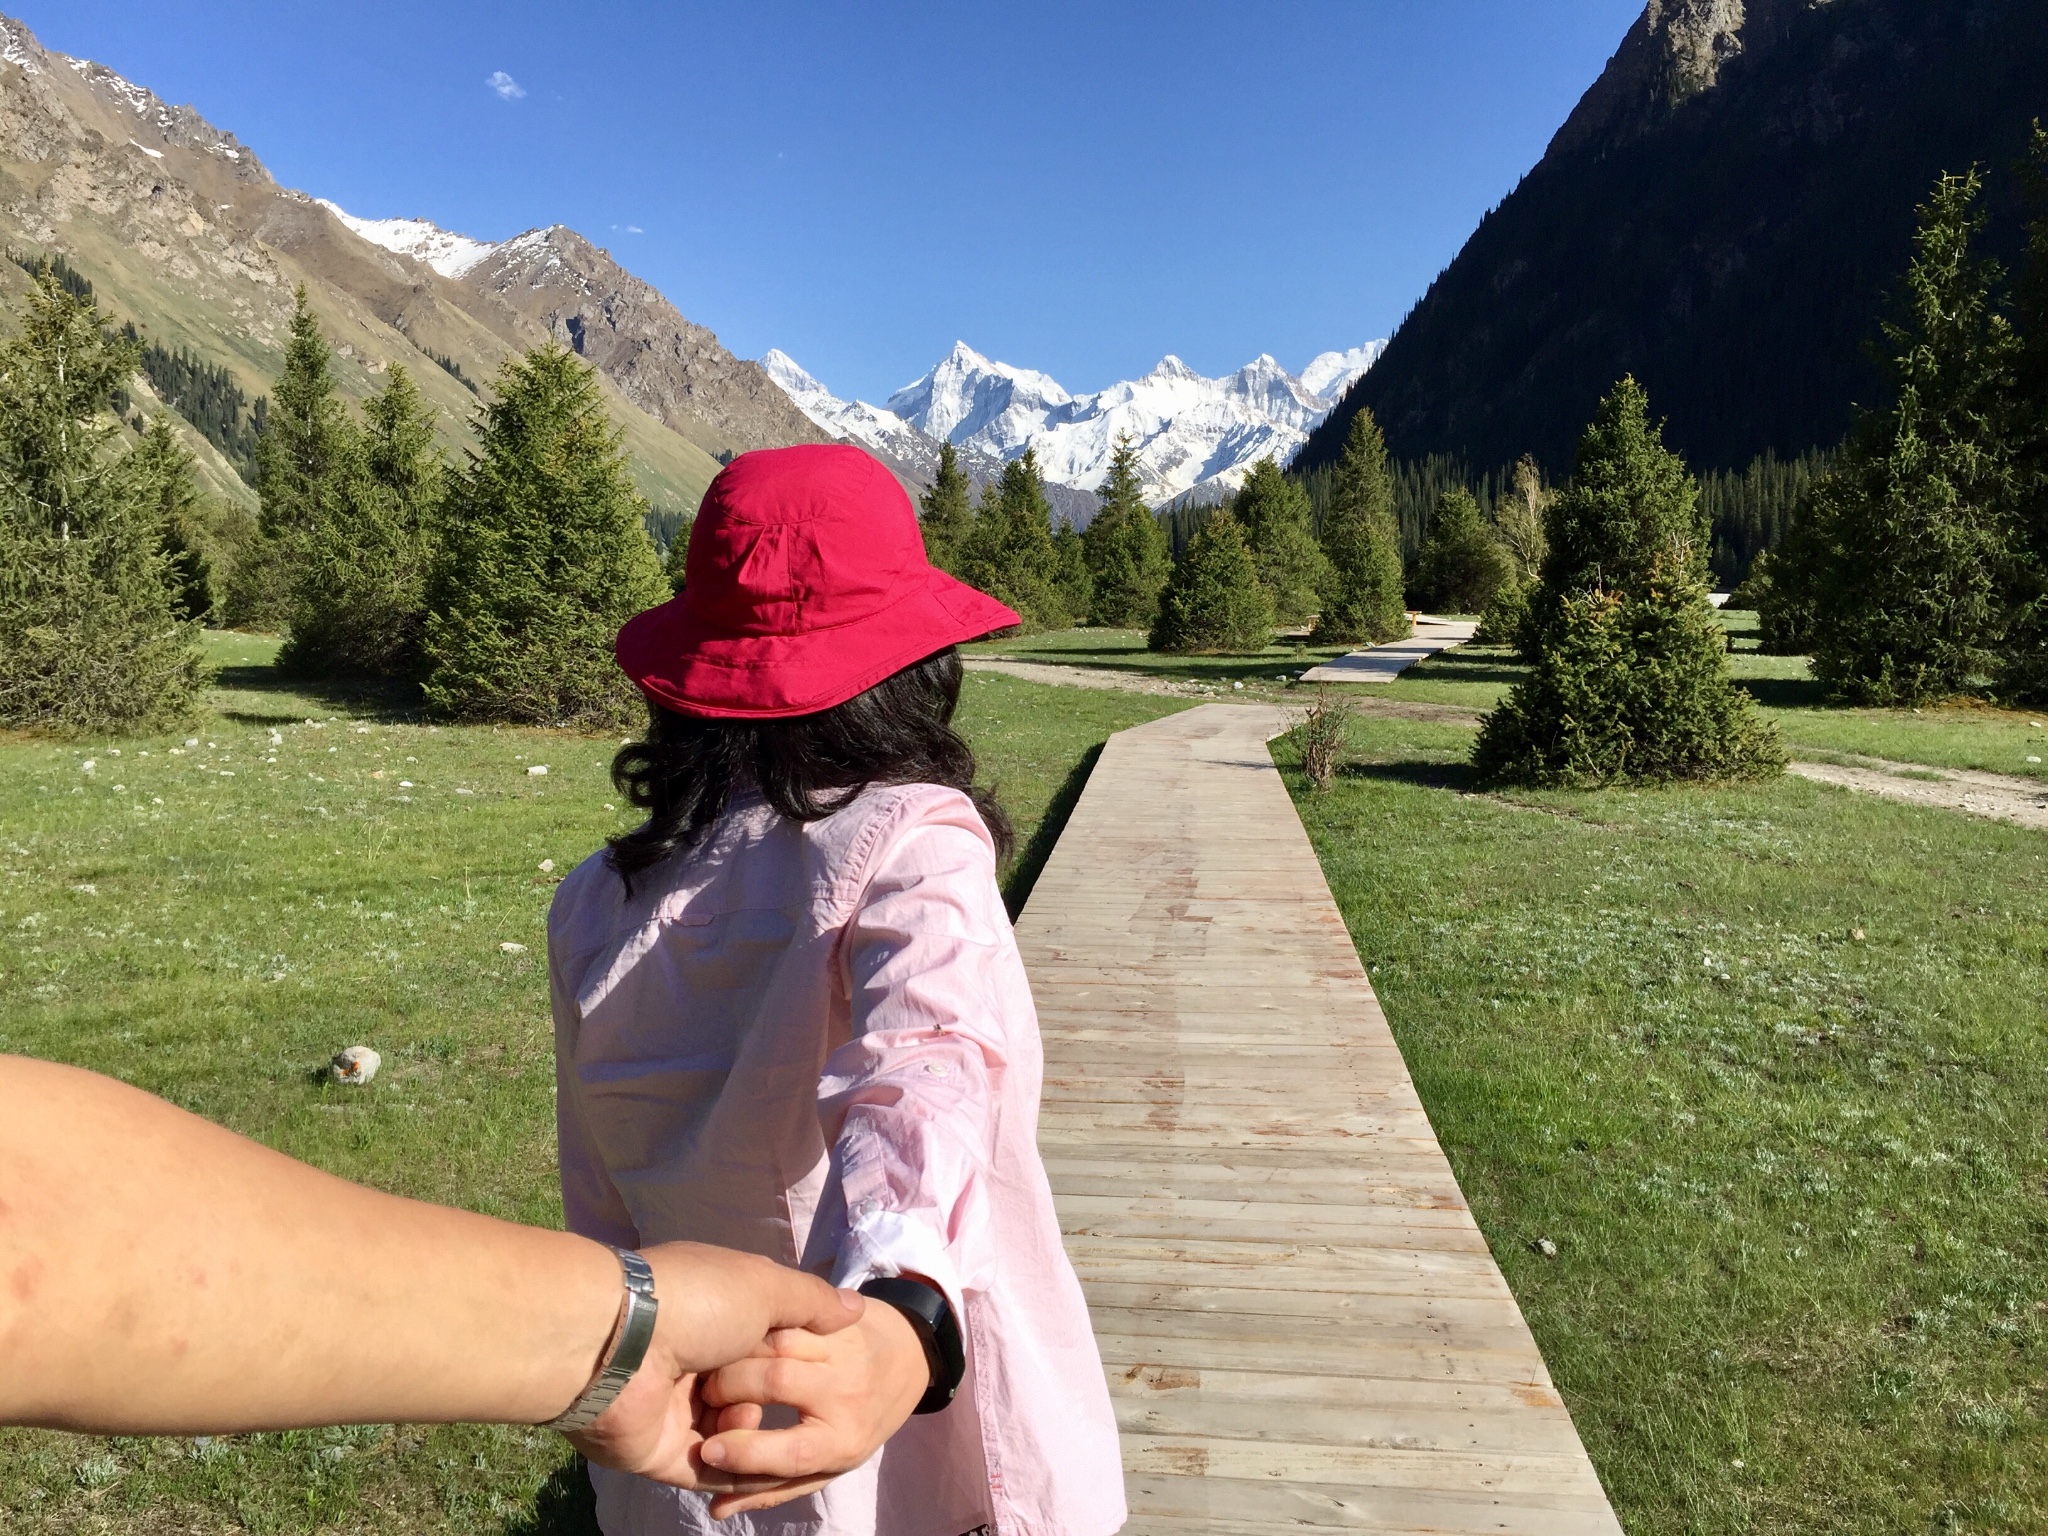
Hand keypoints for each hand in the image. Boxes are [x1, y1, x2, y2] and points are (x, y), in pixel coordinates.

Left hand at [565, 1243, 863, 1497]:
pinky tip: (737, 1452)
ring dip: (749, 1429)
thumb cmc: (696, 1301)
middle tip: (778, 1390)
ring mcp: (674, 1406)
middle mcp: (692, 1357)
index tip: (818, 1358)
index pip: (764, 1338)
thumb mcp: (768, 1286)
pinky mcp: (660, 1451)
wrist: (620, 1345)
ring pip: (731, 1432)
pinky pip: (706, 1469)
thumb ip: (812, 1302)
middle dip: (770, 1392)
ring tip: (744, 1417)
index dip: (791, 1348)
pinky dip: (729, 1464)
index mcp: (712, 1313)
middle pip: (750, 1388)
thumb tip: (854, 1309)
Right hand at [693, 1295, 932, 1518]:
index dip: (744, 1455)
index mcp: (842, 1442)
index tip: (707, 1451)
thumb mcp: (828, 1463)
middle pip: (777, 1383)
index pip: (792, 1454)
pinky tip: (741, 1335)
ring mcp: (844, 1350)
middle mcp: (847, 1394)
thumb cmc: (857, 1421)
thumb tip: (717, 1509)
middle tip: (707, 1395)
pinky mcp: (839, 1316)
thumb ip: (774, 1485)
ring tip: (719, 1363)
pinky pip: (789, 1316)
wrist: (908, 1359)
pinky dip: (758, 1325)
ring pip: (778, 1342)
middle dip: (729, 1387)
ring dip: (738, 1351)